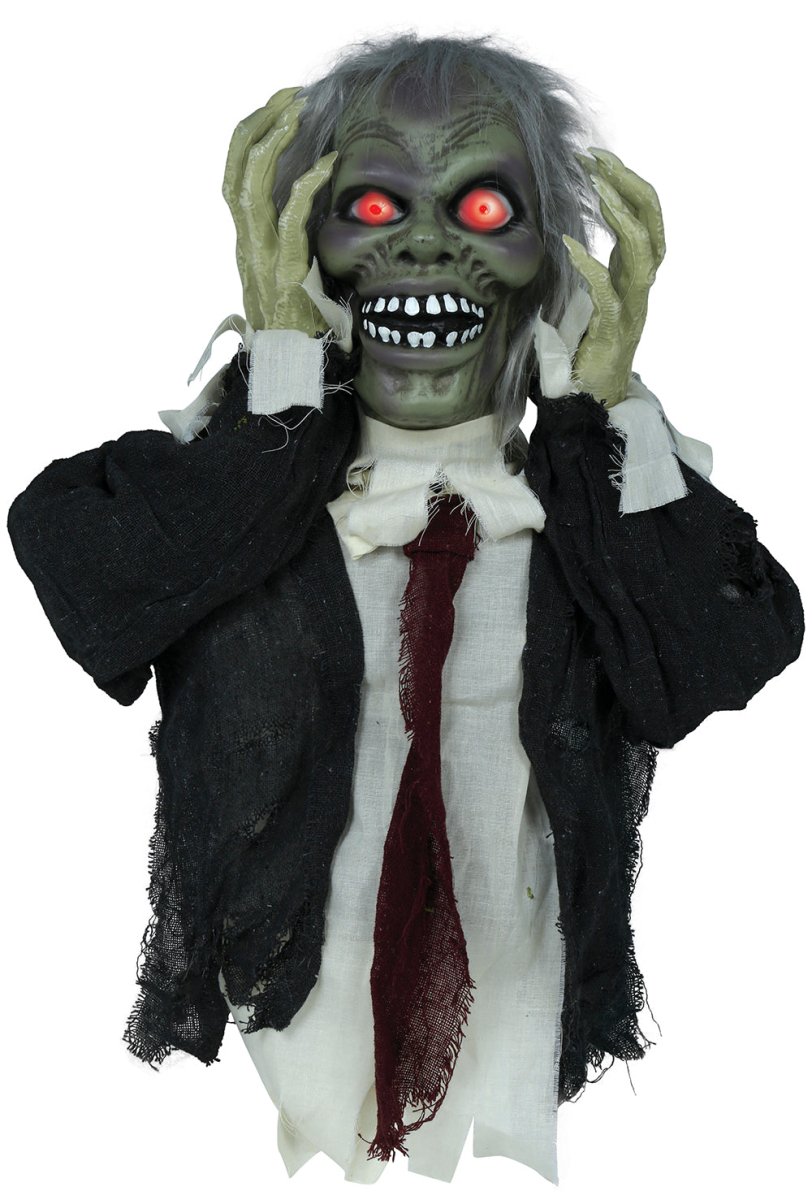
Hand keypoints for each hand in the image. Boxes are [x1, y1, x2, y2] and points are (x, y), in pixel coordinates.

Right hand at [222, 88, 336, 334]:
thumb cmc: (301, 328)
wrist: (293, 372)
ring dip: (272, 142)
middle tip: (291, 95)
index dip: (253, 135)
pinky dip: (305, 187)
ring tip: (298, 112)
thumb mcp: (293, 275)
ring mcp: (259, 257)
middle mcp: (246, 243)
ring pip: (248, 185)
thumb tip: (324, 209)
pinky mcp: (282, 273)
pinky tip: (328, 164)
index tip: (280, 107)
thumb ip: (297, 242)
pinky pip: (288, 220)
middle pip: (234, 168)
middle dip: (260, 123)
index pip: (235, 174)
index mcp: (247, 240)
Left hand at [563, 149, 665, 407]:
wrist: (593, 395)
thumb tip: (565, 227)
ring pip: (643, 251)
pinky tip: (568, 246)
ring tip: (597, 189)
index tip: (594, 156)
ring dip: (621, 216)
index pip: (646, 212)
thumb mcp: (590, 291)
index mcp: (636, 269)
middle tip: (597, 159)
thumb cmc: (586, 344)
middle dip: (628, 184)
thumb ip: (589, 261)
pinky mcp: (615, 328)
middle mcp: (642, 283)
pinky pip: (608, 291)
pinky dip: (589, 266)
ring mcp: (633, 305)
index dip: (625, 180)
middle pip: (653, 220)